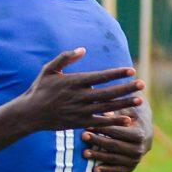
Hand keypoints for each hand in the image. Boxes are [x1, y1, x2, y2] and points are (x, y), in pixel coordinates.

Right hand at [16, 48, 141, 134]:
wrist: (30, 113)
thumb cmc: (40, 89)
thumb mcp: (49, 69)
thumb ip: (65, 57)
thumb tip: (83, 49)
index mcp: (74, 82)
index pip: (101, 76)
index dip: (117, 73)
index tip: (131, 70)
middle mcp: (79, 96)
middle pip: (109, 92)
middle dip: (127, 87)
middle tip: (142, 84)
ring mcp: (80, 110)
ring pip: (108, 106)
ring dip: (125, 103)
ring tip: (140, 99)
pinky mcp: (79, 122)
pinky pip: (100, 121)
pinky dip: (114, 120)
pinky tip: (127, 119)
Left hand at [85, 109, 151, 171]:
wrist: (143, 130)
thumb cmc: (130, 116)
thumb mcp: (125, 111)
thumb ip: (115, 113)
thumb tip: (105, 113)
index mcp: (140, 133)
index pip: (118, 132)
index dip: (102, 129)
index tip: (88, 125)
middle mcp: (140, 148)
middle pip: (116, 145)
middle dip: (98, 141)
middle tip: (83, 136)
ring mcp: (137, 159)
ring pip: (116, 159)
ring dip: (99, 156)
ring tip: (84, 153)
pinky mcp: (131, 167)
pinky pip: (119, 170)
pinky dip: (107, 170)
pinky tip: (95, 170)